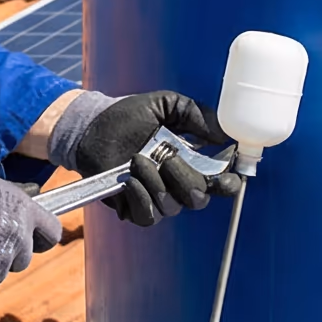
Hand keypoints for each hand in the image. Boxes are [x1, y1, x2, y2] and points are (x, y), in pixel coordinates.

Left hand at [50, 89, 243, 227]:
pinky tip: (130, 180)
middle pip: (199, 198)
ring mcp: (157, 200)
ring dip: (156, 183)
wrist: (94, 127)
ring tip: (137, 159)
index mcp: (193, 163)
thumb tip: (222, 131)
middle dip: (186, 178)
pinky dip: (141, 198)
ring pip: (172, 207)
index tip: (225, 175)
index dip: (228, 184)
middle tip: (167, 158)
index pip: (222, 184)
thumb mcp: (165, 105)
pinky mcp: (134, 209)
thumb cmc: (130, 116)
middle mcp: (178, 186)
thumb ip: (194, 113)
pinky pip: (148, 216)